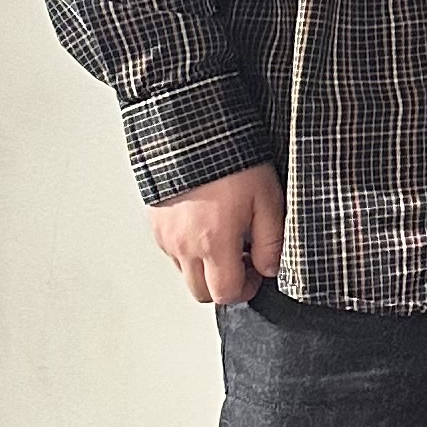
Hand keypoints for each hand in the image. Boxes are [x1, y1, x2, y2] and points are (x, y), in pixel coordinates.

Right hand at [148, 163, 284, 308]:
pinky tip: (206, 226)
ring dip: (205, 267)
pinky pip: (172, 252)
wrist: (193, 133)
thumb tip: (270, 269)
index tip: (256, 271)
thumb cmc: (231, 161)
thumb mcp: (268, 200)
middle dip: (224, 284)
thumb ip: (271, 242)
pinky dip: (190, 250)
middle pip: (201, 293)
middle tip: (242, 259)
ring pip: (185, 274)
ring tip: (225, 238)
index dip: (247, 289)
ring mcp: (166, 237)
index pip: (225, 294)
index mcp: (214, 243)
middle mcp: (184, 246)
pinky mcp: (155, 225)